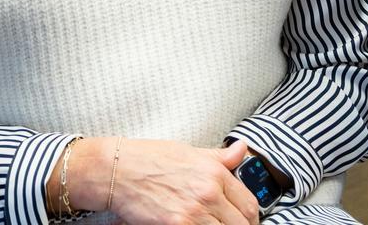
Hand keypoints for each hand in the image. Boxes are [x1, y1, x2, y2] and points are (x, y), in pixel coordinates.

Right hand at [67, 137, 258, 224]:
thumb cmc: (148, 158)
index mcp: (214, 173)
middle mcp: (208, 193)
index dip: (251, 217)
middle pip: (242, 223)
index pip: (249, 204)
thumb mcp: (188, 151)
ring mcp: (194, 213)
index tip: (246, 220)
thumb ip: (219, 157)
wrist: (116, 170)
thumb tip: (242, 150)